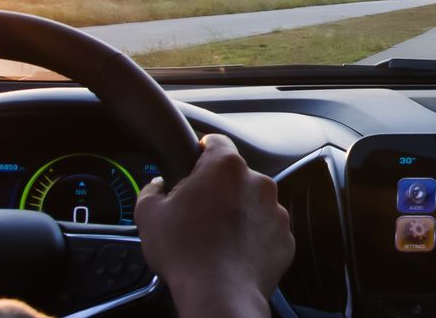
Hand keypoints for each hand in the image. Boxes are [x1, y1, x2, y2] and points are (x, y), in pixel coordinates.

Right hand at [135, 134, 293, 317]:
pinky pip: (267, 230)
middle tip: (198, 213)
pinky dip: (253, 238)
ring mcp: (276, 210)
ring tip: (216, 238)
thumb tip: (157, 187)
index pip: (215, 141)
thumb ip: (151, 191)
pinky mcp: (285, 237)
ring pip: (253, 203)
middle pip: (235, 176)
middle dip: (218, 190)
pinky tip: (233, 252)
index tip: (193, 165)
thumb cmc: (185, 253)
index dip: (201, 152)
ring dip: (238, 214)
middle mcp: (257, 182)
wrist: (219, 294)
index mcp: (225, 167)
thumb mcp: (149, 216)